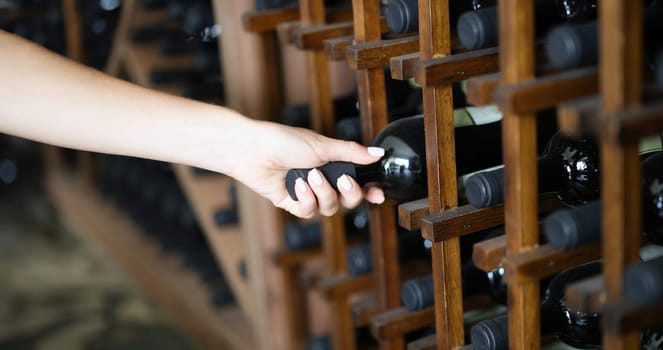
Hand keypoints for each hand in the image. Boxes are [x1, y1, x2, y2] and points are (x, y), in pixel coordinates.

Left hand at [227, 120, 384, 218]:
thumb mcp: (323, 145)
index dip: (370, 191)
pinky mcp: (293, 204)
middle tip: (343, 180)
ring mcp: (308, 194)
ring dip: (323, 192)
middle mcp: (323, 181)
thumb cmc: (284, 142)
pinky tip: (298, 185)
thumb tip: (378, 153)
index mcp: (333, 164)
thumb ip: (352, 153)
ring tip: (311, 175)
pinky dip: (306, 198)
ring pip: (330, 207)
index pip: (358, 182)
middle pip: (348, 200)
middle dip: (350, 193)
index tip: (379, 194)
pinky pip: (309, 211)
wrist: (253, 150)